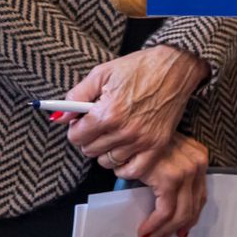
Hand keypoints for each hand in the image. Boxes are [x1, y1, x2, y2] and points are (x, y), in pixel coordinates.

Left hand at [57, 46, 208, 173]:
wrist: (177, 66)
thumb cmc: (141, 67)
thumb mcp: (103, 72)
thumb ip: (77, 94)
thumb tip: (59, 117)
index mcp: (108, 112)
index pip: (76, 137)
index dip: (76, 126)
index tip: (84, 119)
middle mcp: (124, 130)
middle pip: (89, 151)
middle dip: (90, 137)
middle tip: (101, 122)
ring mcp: (142, 140)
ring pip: (107, 161)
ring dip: (106, 149)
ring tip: (115, 132)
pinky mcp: (157, 146)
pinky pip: (131, 170)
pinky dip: (124, 164)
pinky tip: (125, 148)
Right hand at [132, 133, 208, 236]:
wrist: (135, 130)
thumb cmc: (146, 143)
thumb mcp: (167, 158)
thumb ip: (174, 179)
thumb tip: (169, 210)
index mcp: (199, 158)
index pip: (199, 196)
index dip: (189, 218)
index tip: (178, 231)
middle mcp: (197, 164)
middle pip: (193, 207)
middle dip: (177, 228)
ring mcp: (186, 171)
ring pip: (180, 214)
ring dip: (164, 231)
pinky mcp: (170, 179)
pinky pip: (165, 212)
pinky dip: (155, 226)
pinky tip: (144, 230)